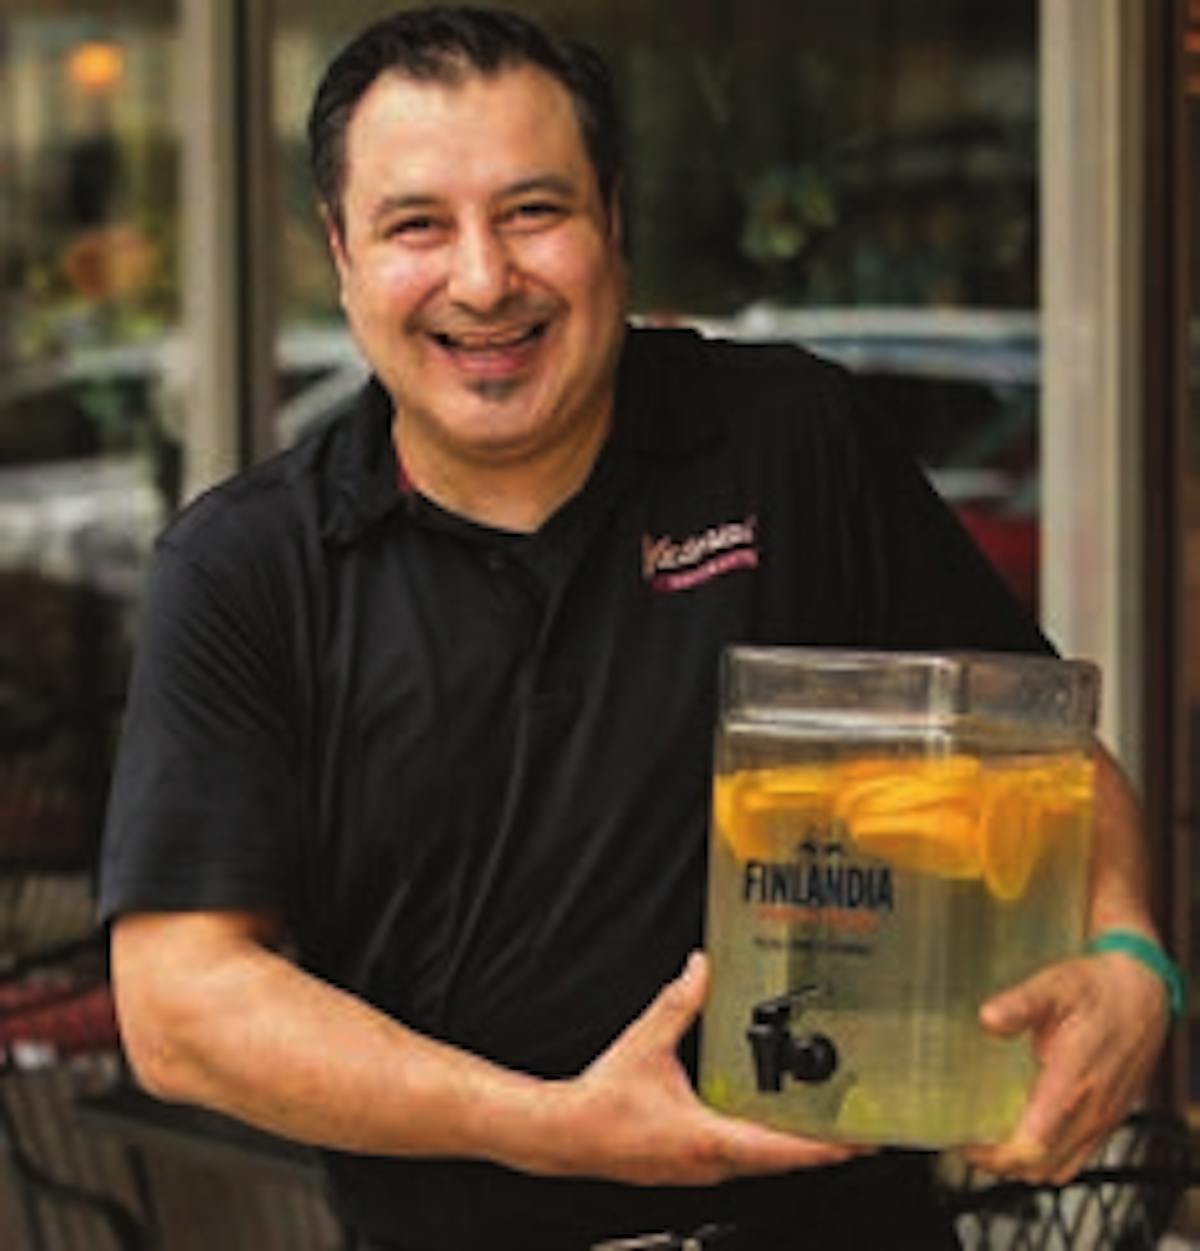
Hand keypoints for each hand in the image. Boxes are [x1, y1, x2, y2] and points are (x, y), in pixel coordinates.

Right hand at [556, 951, 863, 1185]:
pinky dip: (760, 1144)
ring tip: (816, 1122)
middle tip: (852, 1126)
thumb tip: (702, 968)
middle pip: (781, 1162)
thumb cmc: (600, 1105)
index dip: (827, 1146)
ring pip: (759, 1164)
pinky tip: (762, 1122)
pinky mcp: (687, 1167)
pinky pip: (738, 1160)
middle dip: (818, 1145)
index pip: (784, 1149)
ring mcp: (698, 1171)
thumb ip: (680, 1002)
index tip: (860, 1140)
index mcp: (709, 1140)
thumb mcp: (646, 1042)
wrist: (564, 1136)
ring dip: (789, 1146)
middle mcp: (710, 1164)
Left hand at [963, 950, 1168, 1183]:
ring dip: (1024, 1165)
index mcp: (1074, 1078)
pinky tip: (1023, 1138)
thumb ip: (1020, 1004)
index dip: (1000, 1154)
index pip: (1037, 1141)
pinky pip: (1077, 1157)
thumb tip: (988, 1019)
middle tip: (968, 1144)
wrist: (1142, 996)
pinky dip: (1048, 1160)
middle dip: (1002, 1164)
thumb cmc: (1096, 990)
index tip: (968, 1143)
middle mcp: (1091, 1107)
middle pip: (1043, 1163)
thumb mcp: (1054, 985)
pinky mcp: (1107, 1119)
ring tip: (989, 1145)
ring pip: (1060, 1167)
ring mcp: (1102, 1118)